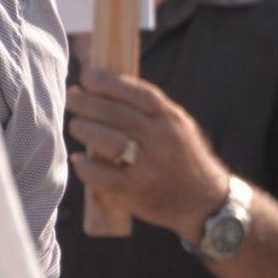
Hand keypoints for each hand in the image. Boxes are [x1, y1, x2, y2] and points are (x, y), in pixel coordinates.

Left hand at [66, 72, 232, 235]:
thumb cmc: (184, 158)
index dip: (108, 82)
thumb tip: (110, 87)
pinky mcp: (136, 192)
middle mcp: (162, 140)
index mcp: (172, 120)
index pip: (137, 93)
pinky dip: (85, 166)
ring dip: (84, 129)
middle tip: (72, 97)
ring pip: (107, 141)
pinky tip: (78, 159)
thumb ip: (151, 110)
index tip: (87, 76)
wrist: (205, 202)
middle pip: (116, 114)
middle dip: (88, 103)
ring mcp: (149, 167)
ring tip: (75, 125)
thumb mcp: (179, 127)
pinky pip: (102, 176)